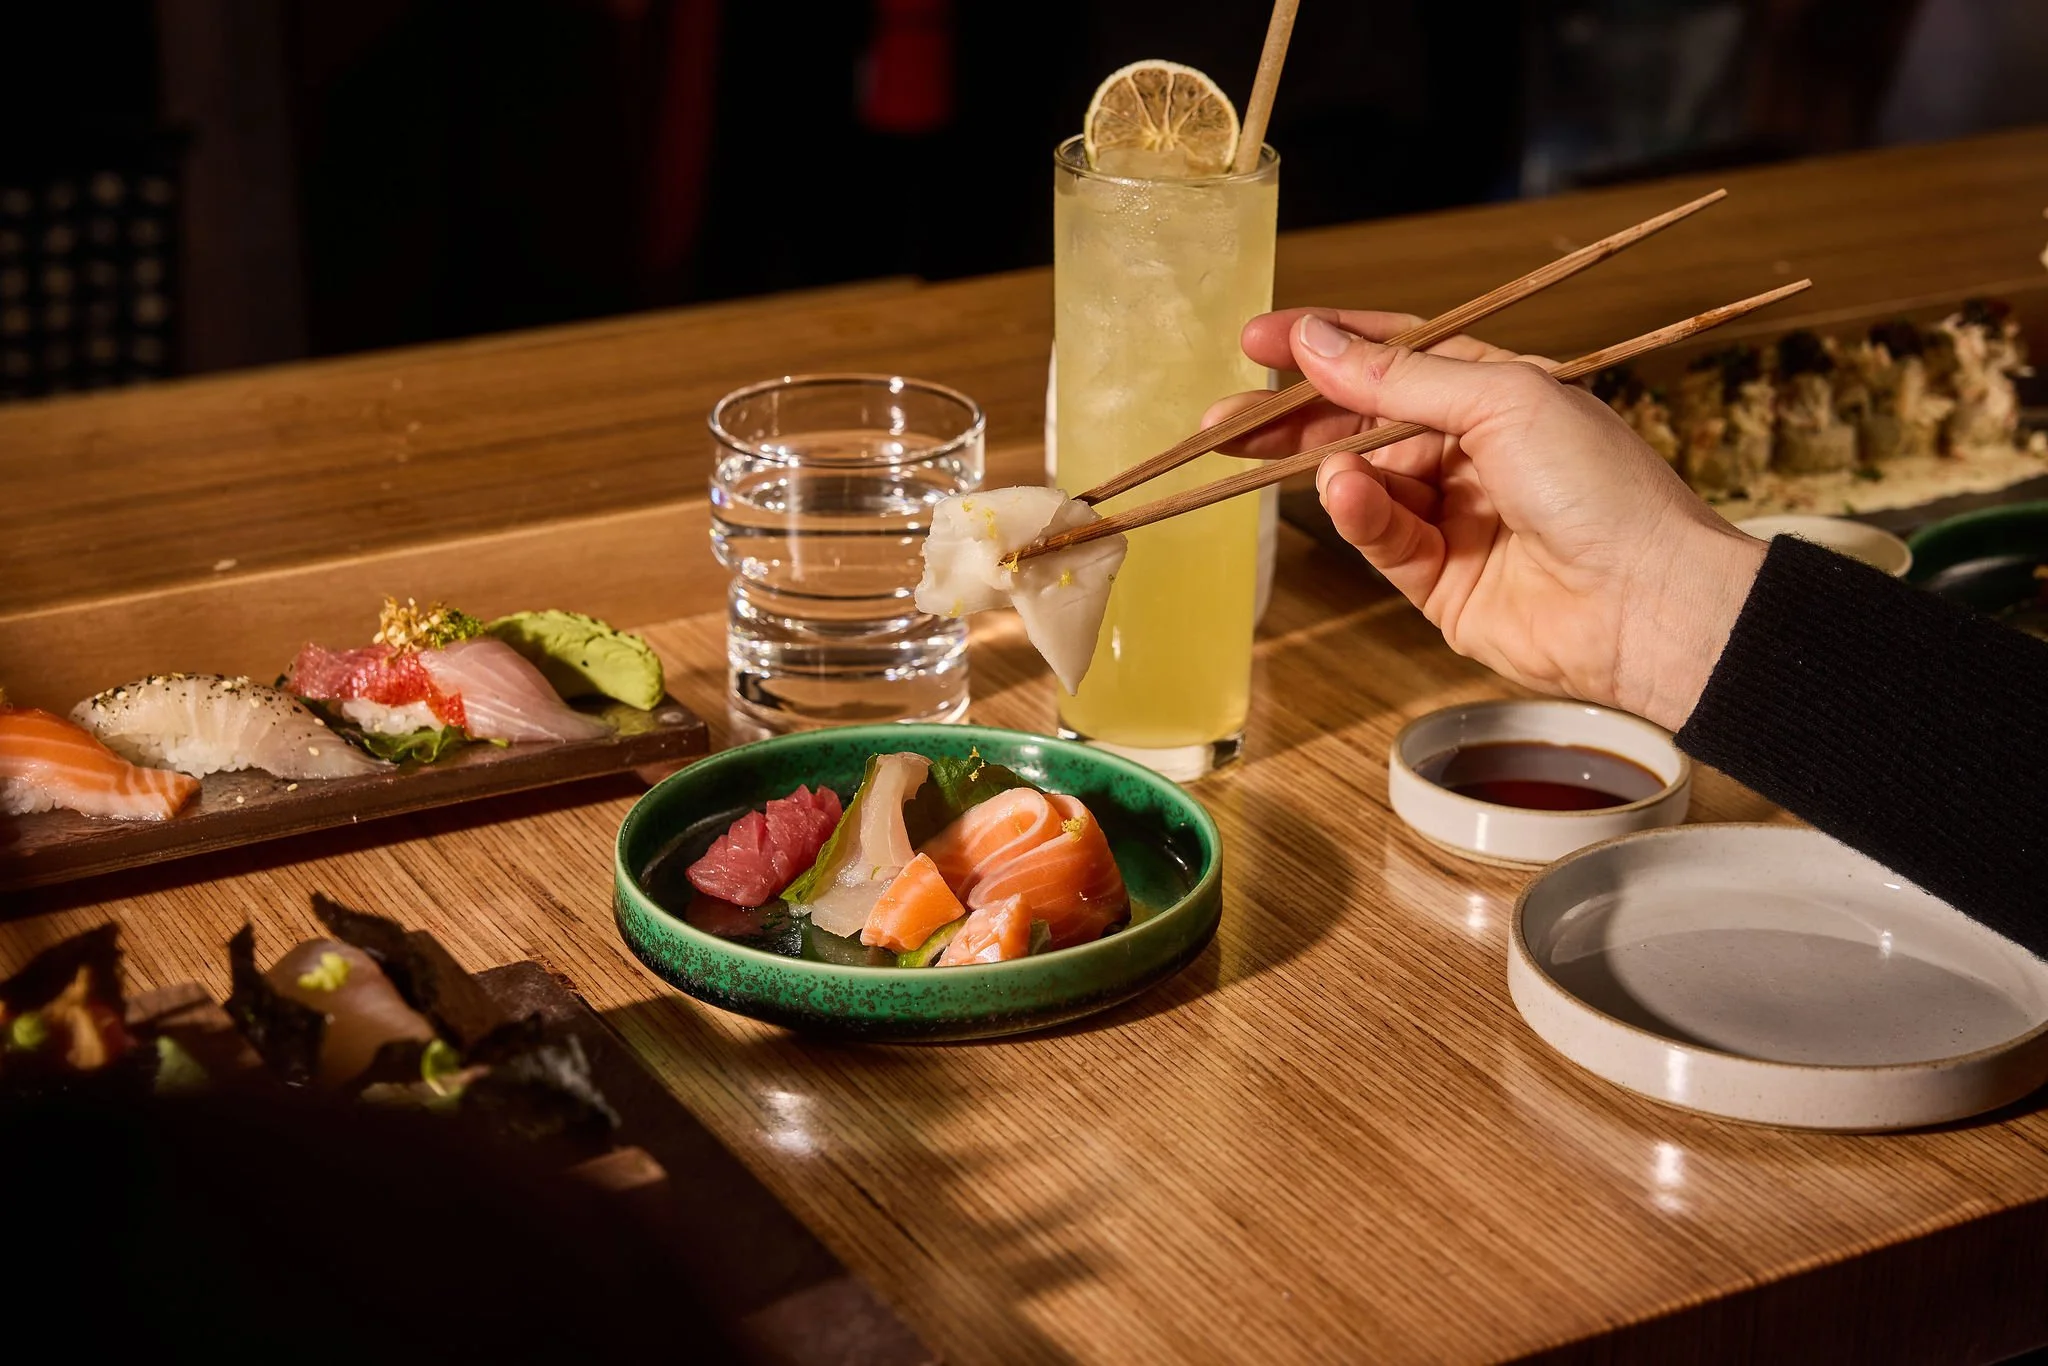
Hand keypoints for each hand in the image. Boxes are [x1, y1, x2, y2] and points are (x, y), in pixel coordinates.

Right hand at [1204, 308, 1766, 730]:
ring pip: (1360, 481)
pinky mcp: (1437, 582)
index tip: (1256, 340)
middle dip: (1291, 418)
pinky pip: (1380, 538)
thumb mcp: (1501, 399)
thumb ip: (1399, 376)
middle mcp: (1469, 450)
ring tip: (1295, 461)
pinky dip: (1358, 514)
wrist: (1647, 602)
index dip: (1325, 343)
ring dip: (1325, 466)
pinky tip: (1346, 493)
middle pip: (1358, 421)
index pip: (1392, 355)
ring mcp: (1451, 517)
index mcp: (1495, 390)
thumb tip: (1315, 341)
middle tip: (1224, 421)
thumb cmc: (1599, 485)